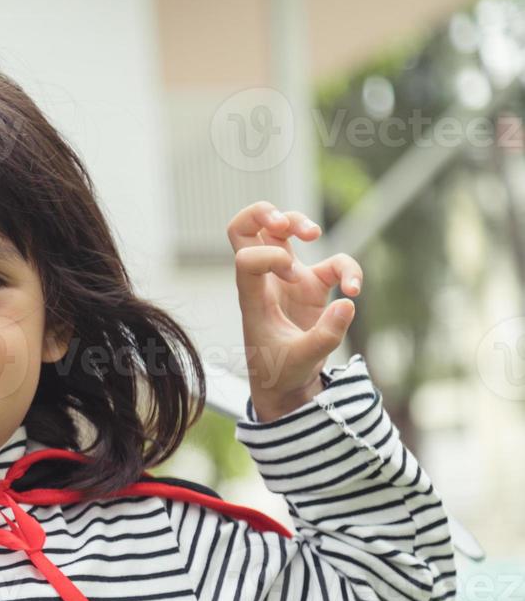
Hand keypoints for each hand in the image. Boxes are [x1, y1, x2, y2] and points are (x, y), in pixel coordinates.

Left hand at [228, 201, 361, 421]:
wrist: (285, 387)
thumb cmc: (280, 373)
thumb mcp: (300, 361)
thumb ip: (324, 336)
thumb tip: (348, 303)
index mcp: (253, 297)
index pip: (245, 259)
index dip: (269, 257)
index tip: (289, 278)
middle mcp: (266, 282)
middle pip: (247, 228)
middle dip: (262, 213)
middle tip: (283, 224)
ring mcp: (289, 280)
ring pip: (282, 231)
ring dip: (297, 220)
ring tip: (313, 233)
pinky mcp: (313, 287)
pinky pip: (333, 264)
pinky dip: (348, 269)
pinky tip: (355, 290)